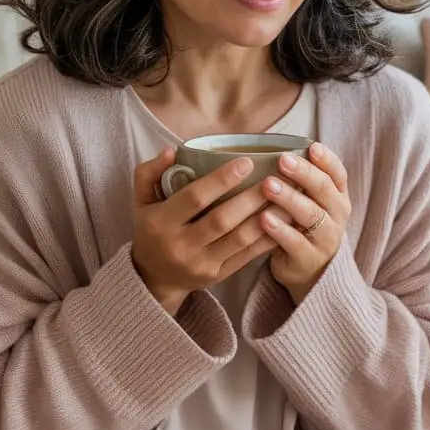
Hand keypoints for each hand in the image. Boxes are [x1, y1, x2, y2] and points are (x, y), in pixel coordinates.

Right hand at [131, 149, 288, 315]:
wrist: (154, 278)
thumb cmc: (151, 229)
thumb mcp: (141, 200)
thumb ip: (149, 173)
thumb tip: (171, 151)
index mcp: (160, 223)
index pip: (194, 198)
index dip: (221, 180)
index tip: (246, 162)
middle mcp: (180, 246)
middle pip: (222, 219)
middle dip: (251, 197)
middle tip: (276, 177)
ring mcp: (201, 264)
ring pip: (240, 239)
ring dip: (267, 217)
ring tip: (288, 196)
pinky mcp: (218, 275)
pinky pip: (247, 256)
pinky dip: (268, 238)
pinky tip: (285, 221)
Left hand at [260, 142, 350, 304]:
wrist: (310, 274)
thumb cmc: (302, 227)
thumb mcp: (308, 202)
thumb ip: (299, 180)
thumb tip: (268, 146)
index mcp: (338, 197)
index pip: (338, 174)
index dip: (327, 160)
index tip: (311, 146)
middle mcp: (337, 215)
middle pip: (324, 190)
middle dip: (304, 173)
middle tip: (282, 160)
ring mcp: (326, 238)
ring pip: (311, 214)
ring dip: (289, 198)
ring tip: (267, 186)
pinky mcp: (309, 259)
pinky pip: (295, 242)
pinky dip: (279, 230)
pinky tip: (263, 218)